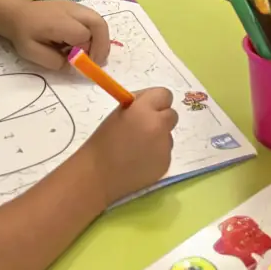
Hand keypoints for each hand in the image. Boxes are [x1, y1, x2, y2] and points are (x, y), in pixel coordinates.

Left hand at [2, 0, 108, 69]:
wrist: (17, 13)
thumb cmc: (23, 34)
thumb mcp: (33, 53)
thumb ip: (55, 62)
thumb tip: (75, 67)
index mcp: (59, 22)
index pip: (84, 36)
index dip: (86, 52)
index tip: (80, 64)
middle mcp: (72, 11)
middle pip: (99, 24)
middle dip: (102, 45)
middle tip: (96, 62)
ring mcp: (76, 7)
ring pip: (99, 21)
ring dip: (101, 40)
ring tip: (93, 55)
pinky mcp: (77, 8)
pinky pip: (93, 21)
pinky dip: (95, 34)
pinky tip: (85, 45)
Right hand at [87, 87, 177, 203]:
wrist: (99, 175)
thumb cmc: (102, 142)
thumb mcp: (118, 114)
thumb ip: (137, 106)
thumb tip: (149, 104)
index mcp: (143, 110)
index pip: (164, 94)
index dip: (156, 101)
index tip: (146, 108)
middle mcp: (158, 126)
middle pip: (171, 114)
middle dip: (160, 119)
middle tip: (143, 128)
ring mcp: (164, 146)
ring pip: (168, 135)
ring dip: (158, 137)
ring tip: (137, 148)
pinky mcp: (166, 163)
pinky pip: (165, 152)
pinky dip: (156, 154)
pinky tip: (139, 161)